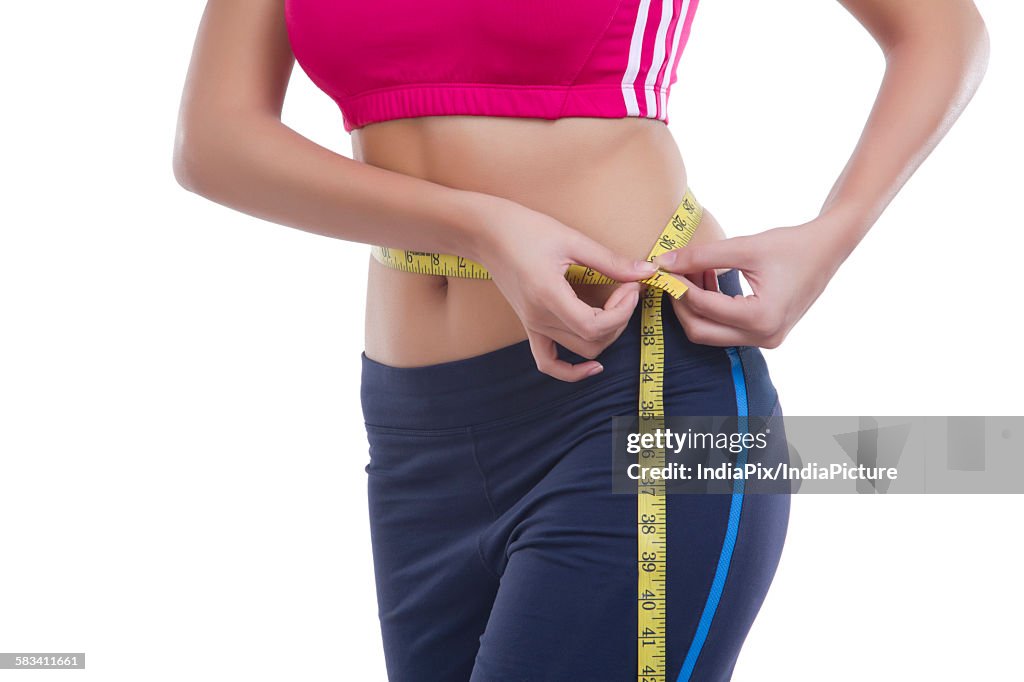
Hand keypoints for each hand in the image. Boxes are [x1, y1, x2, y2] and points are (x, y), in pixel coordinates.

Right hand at [470, 199, 658, 380]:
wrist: (487, 234)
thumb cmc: (526, 230)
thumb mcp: (572, 240)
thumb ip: (610, 261)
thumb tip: (646, 271)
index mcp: (548, 296)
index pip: (595, 325)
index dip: (622, 311)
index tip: (631, 286)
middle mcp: (539, 318)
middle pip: (592, 340)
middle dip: (620, 318)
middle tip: (627, 288)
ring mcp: (533, 326)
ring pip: (580, 351)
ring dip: (606, 334)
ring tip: (614, 306)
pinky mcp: (530, 326)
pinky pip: (549, 363)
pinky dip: (572, 372)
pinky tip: (594, 365)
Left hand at [652, 217, 851, 347]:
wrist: (828, 250)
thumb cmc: (790, 245)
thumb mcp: (744, 247)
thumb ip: (700, 256)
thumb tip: (663, 262)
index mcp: (761, 317)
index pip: (703, 306)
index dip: (677, 286)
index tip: (661, 268)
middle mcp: (763, 336)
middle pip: (700, 330)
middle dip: (680, 304)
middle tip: (669, 276)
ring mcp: (766, 340)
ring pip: (710, 332)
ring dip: (694, 306)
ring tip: (690, 271)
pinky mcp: (765, 335)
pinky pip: (725, 329)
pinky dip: (710, 308)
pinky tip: (706, 279)